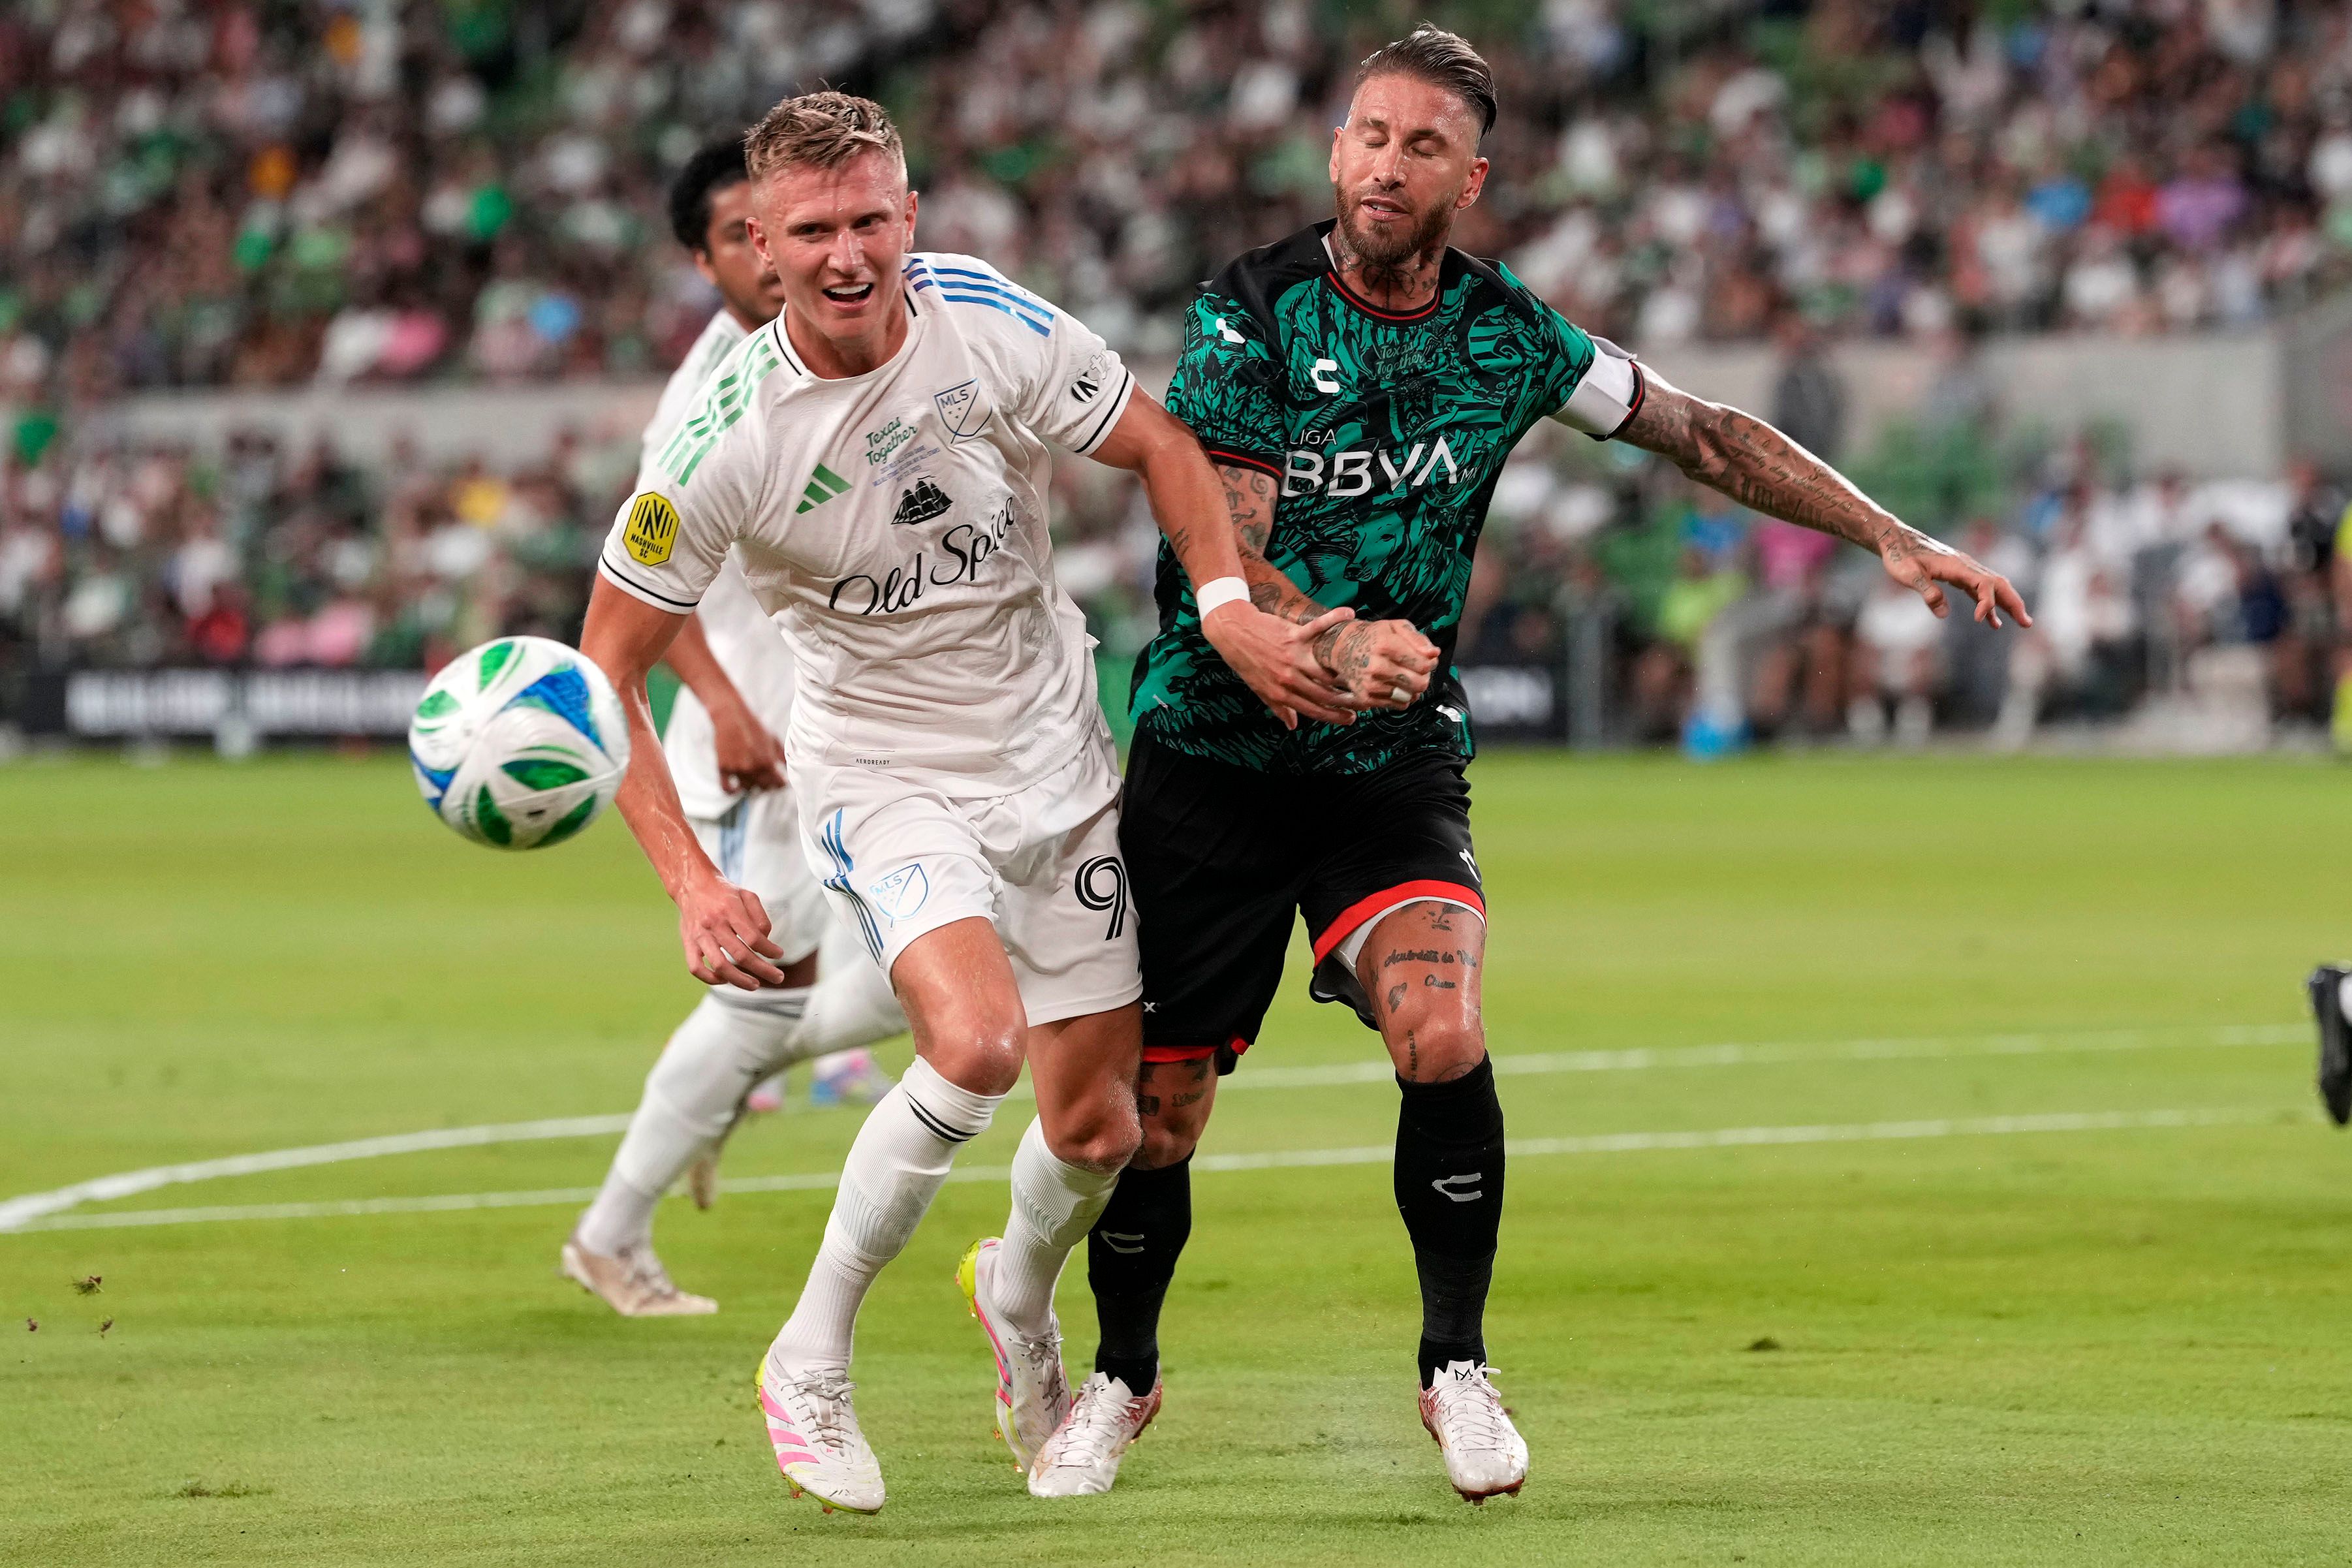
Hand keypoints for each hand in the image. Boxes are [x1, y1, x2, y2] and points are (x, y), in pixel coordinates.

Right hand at [676, 871, 786, 989]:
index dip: (769, 950)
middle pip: (740, 955)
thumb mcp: (747, 895)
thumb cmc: (724, 893)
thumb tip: (766, 941)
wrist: (692, 885)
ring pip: (719, 966)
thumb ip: (760, 918)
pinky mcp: (688, 944)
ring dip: (740, 980)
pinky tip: (725, 979)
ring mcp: (699, 936)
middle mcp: (714, 924)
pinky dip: (711, 979)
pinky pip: (696, 968)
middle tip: (778, 978)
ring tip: (755, 985)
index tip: (779, 955)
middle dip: (763, 970)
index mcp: (730, 910)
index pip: (753, 938)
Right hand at [709, 701, 787, 793]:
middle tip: (768, 781)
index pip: (779, 784)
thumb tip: (789, 767)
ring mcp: (737, 770)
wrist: (731, 717)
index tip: (781, 782)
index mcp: (767, 762)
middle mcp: (753, 768)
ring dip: (752, 787)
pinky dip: (732, 791)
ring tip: (754, 781)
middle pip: (764, 788)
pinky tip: (736, 788)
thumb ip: (782, 755)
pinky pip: (727, 788)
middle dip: (768, 786)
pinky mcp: (723, 768)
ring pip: (748, 789)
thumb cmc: (753, 726)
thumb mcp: (773, 739)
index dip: (781, 784)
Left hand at [1200, 602, 1359, 728]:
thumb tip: (1292, 725)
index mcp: (1281, 693)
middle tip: (1365, 699)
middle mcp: (1289, 678)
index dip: (1334, 717)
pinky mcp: (1293, 635)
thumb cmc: (1246, 662)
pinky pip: (1318, 629)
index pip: (1313, 710)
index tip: (1350, 719)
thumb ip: (1278, 708)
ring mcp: (1292, 657)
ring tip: (1363, 668)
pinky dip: (1334, 620)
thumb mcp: (1259, 690)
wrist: (1231, 633)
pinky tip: (1350, 614)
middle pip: (1325, 693)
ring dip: (1347, 669)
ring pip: (1327, 669)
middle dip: (1347, 699)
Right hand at [1316, 617, 1439, 709]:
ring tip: (1406, 678)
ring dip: (1413, 689)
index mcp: (1385, 644)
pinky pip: (1398, 705)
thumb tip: (1434, 653)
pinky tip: (1396, 686)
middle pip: (1419, 683)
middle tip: (1418, 671)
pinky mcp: (1366, 698)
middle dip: (1424, 677)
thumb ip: (1417, 638)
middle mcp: (1376, 666)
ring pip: (1410, 696)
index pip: (1423, 664)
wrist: (1341, 649)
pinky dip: (1402, 698)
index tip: (1426, 660)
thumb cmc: (1372, 637)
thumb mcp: (1395, 627)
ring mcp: (1370, 684)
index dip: (1430, 663)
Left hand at [1879, 525, 2032, 628]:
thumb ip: (1927, 592)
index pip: (1984, 584)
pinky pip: (1980, 590)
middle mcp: (1966, 566)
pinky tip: (1991, 621)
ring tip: (2021, 623)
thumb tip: (1944, 614)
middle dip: (2014, 603)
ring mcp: (1964, 569)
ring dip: (2008, 603)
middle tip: (2026, 623)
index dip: (1987, 602)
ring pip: (1993, 586)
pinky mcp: (1958, 574)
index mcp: (1957, 565)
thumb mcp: (1908, 575)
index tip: (1980, 620)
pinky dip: (1989, 604)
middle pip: (1998, 584)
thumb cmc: (1899, 556)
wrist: (1896, 540)